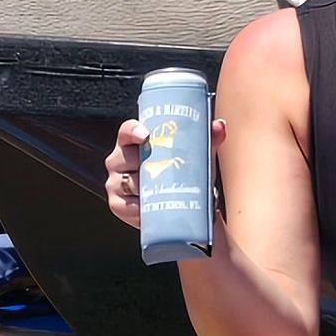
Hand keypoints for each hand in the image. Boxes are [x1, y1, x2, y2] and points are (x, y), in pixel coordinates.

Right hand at [101, 114, 226, 238]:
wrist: (182, 208)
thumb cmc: (184, 175)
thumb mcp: (196, 157)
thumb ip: (208, 140)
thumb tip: (219, 126)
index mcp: (133, 142)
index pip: (127, 131)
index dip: (133, 130)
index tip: (146, 135)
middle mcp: (119, 160)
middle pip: (125, 157)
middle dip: (145, 162)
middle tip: (167, 169)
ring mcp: (116, 183)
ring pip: (128, 183)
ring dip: (146, 186)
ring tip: (165, 189)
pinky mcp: (117, 205)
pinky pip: (127, 206)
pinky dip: (140, 207)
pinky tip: (152, 207)